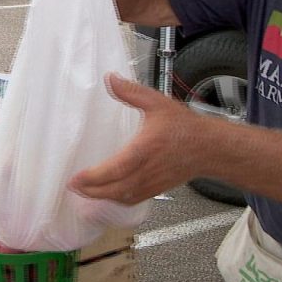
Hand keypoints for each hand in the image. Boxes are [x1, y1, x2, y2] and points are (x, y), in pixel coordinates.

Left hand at [69, 74, 207, 203]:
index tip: (76, 177)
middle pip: (115, 189)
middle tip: (73, 186)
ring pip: (123, 197)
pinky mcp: (156, 189)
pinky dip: (116, 201)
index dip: (95, 176)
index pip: (117, 168)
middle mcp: (148, 170)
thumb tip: (111, 80)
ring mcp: (152, 182)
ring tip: (84, 191)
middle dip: (91, 191)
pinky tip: (106, 196)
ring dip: (101, 198)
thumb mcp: (157, 103)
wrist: (209, 147)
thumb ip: (131, 91)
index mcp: (146, 149)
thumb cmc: (185, 128)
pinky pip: (133, 200)